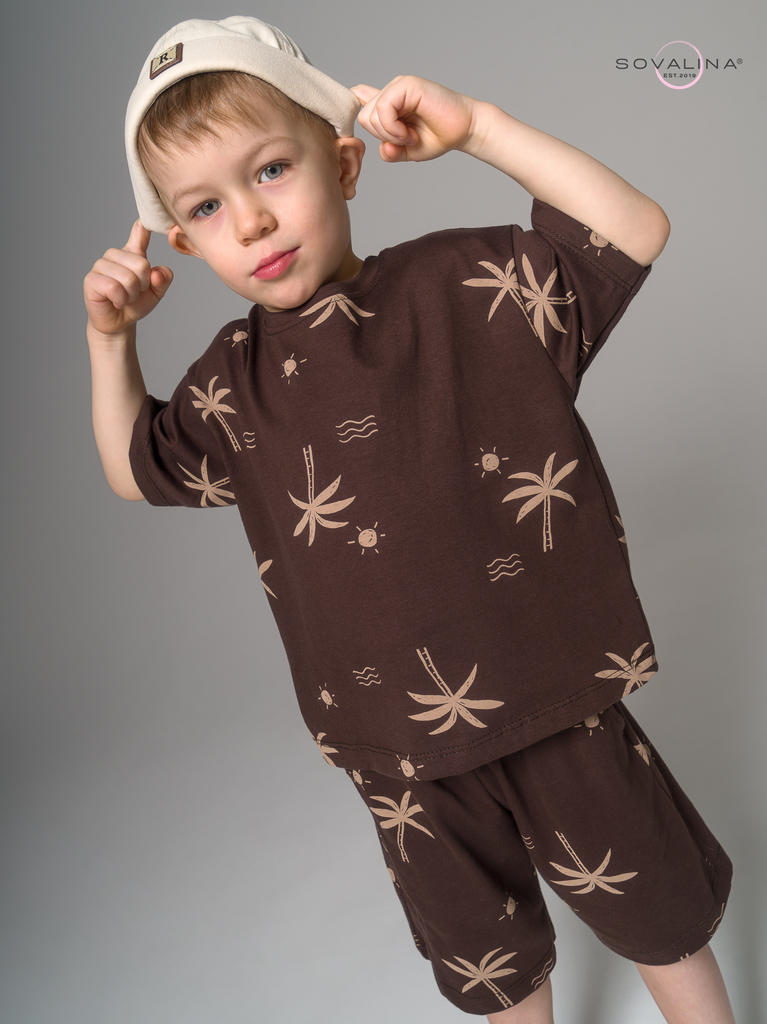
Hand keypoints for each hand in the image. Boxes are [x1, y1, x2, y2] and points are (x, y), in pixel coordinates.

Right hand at [84, 220, 172, 337]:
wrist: (119, 322)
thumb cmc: (136, 304)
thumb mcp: (156, 292)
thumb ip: (162, 280)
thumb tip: (158, 272)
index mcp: (132, 253)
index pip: (139, 232)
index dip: (144, 225)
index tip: (146, 218)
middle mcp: (115, 254)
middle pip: (141, 265)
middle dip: (143, 286)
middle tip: (134, 293)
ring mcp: (101, 265)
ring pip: (128, 278)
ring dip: (131, 295)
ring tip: (124, 298)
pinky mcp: (91, 279)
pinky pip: (114, 288)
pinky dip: (120, 300)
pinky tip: (116, 301)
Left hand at [351, 76, 475, 162]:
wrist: (462, 131)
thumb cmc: (437, 138)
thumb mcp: (405, 151)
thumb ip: (388, 150)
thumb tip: (381, 147)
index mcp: (388, 104)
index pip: (358, 102)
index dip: (355, 117)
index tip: (370, 138)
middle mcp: (390, 92)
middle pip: (363, 117)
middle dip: (382, 136)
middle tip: (405, 140)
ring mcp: (397, 86)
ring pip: (370, 114)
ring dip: (389, 134)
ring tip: (410, 137)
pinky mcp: (406, 85)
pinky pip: (383, 108)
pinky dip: (393, 128)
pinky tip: (408, 134)